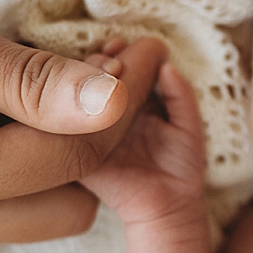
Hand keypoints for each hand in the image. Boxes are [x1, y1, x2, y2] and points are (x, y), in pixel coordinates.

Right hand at [0, 0, 167, 244]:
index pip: (74, 158)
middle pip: (72, 204)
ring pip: (41, 208)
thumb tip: (116, 100)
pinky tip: (28, 98)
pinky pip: (2, 197)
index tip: (144, 48)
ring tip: (71, 78)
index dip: (124, 102)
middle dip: (103, 139)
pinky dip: (31, 155)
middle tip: (109, 68)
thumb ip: (29, 80)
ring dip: (70, 149)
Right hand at [81, 41, 206, 229]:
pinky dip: (63, 114)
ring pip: (77, 99)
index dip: (118, 56)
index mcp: (132, 103)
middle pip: (94, 79)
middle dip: (96, 62)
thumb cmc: (182, 165)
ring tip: (91, 71)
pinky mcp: (78, 154)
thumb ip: (181, 96)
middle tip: (104, 56)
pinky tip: (71, 100)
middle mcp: (108, 114)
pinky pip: (64, 132)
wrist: (170, 206)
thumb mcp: (189, 125)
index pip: (119, 71)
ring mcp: (91, 133)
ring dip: (79, 81)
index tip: (119, 45)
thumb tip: (167, 65)